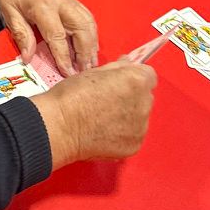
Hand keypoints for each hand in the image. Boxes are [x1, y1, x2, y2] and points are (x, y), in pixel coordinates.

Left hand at [0, 0, 97, 74]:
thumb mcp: (9, 15)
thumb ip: (21, 36)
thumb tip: (28, 58)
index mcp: (42, 6)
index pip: (58, 36)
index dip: (64, 56)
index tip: (68, 73)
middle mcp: (60, 2)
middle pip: (81, 29)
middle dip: (85, 52)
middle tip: (85, 71)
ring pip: (88, 23)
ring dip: (92, 44)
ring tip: (91, 63)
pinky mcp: (71, 0)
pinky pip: (87, 17)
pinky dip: (92, 33)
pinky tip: (91, 46)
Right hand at [32, 60, 156, 169]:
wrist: (60, 127)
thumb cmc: (72, 97)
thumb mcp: (94, 72)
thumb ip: (118, 67)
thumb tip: (127, 63)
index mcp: (136, 81)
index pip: (149, 75)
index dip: (134, 78)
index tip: (122, 83)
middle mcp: (143, 104)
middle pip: (145, 97)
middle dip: (131, 97)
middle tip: (108, 101)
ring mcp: (140, 127)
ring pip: (140, 117)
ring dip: (128, 116)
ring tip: (103, 118)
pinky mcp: (133, 146)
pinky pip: (133, 136)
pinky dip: (122, 134)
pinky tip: (104, 131)